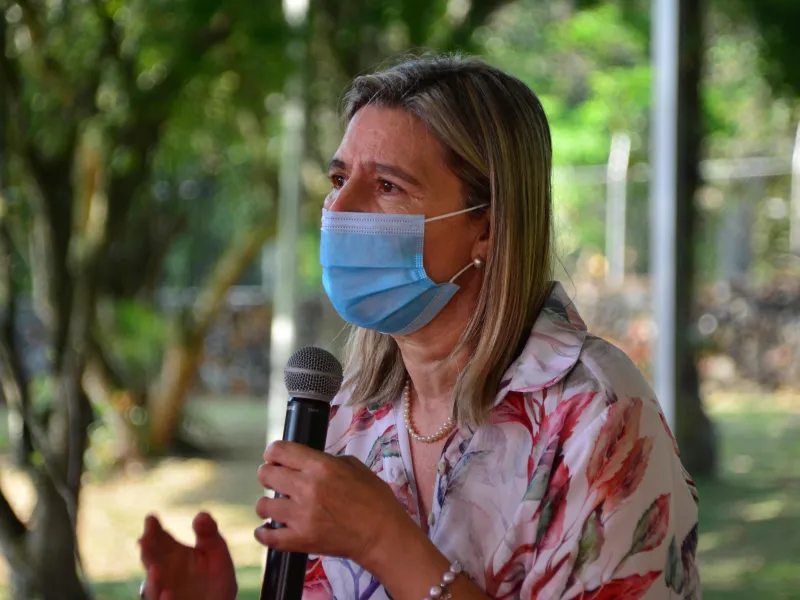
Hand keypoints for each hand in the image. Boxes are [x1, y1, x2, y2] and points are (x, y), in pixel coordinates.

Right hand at [138, 512, 236, 599]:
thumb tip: (200, 515)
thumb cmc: (215, 575)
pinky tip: (168, 593)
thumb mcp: (216, 550)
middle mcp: (164, 571)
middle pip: (151, 559)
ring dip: (153, 579)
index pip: (159, 537)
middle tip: (144, 540)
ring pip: (153, 586)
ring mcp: (164, 591)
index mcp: (172, 552)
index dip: (153, 528)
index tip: (151, 517)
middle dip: (147, 551)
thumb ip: (209, 532)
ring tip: (155, 569)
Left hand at [255, 441, 410, 564]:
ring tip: (277, 508)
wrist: (382, 534)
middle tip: (277, 482)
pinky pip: (267, 536)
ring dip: (268, 505)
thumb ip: (326, 460)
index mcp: (321, 466)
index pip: (279, 450)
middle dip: (268, 475)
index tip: (275, 459)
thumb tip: (305, 462)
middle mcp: (307, 487)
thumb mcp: (354, 466)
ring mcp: (301, 516)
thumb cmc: (374, 498)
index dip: (273, 453)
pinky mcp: (300, 540)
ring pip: (262, 505)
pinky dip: (264, 533)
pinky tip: (269, 530)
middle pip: (265, 474)